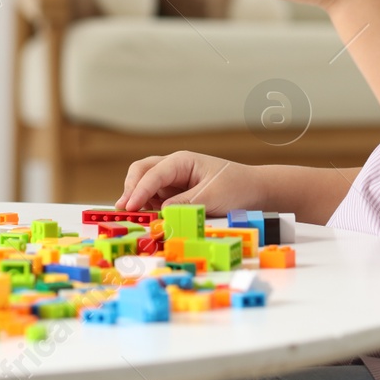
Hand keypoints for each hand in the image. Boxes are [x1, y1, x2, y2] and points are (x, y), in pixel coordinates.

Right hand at [115, 151, 261, 214]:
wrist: (255, 190)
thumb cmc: (236, 187)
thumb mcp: (211, 197)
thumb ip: (185, 204)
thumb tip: (161, 213)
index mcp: (182, 161)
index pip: (153, 173)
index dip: (138, 190)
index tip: (128, 206)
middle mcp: (174, 168)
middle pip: (141, 172)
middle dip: (131, 189)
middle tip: (124, 209)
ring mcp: (174, 181)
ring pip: (146, 186)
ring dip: (139, 200)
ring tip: (136, 218)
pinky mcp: (176, 194)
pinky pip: (156, 199)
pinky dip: (149, 207)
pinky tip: (149, 219)